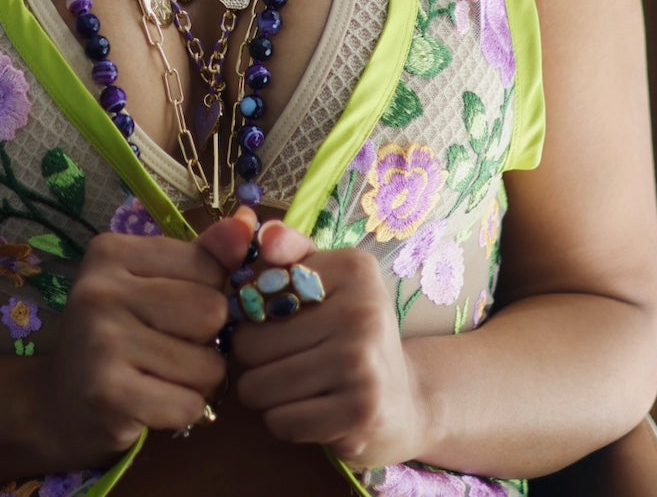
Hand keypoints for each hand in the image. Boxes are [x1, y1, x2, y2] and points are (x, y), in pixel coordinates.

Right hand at [34, 209, 255, 470]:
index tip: (176, 311)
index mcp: (111, 251)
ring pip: (207, 365)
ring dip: (198, 382)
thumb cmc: (118, 335)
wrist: (59, 404)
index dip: (209, 295)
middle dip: (207, 341)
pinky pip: (188, 405)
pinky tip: (153, 404)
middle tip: (171, 348)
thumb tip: (249, 221)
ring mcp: (101, 341)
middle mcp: (101, 289)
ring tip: (161, 377)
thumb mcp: (154, 283)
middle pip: (211, 312)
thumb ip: (204, 254)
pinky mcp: (108, 395)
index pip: (208, 265)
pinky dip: (183, 412)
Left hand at [232, 220, 426, 469]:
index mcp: (353, 269)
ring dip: (265, 394)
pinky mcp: (359, 413)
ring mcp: (362, 364)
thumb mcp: (329, 280)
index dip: (252, 314)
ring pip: (258, 387)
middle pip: (250, 344)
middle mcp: (362, 312)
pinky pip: (280, 422)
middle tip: (282, 361)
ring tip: (295, 386)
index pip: (256, 292)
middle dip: (254, 360)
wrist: (407, 402)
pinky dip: (283, 421)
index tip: (274, 321)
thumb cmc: (351, 333)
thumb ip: (292, 252)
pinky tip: (310, 410)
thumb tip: (264, 234)